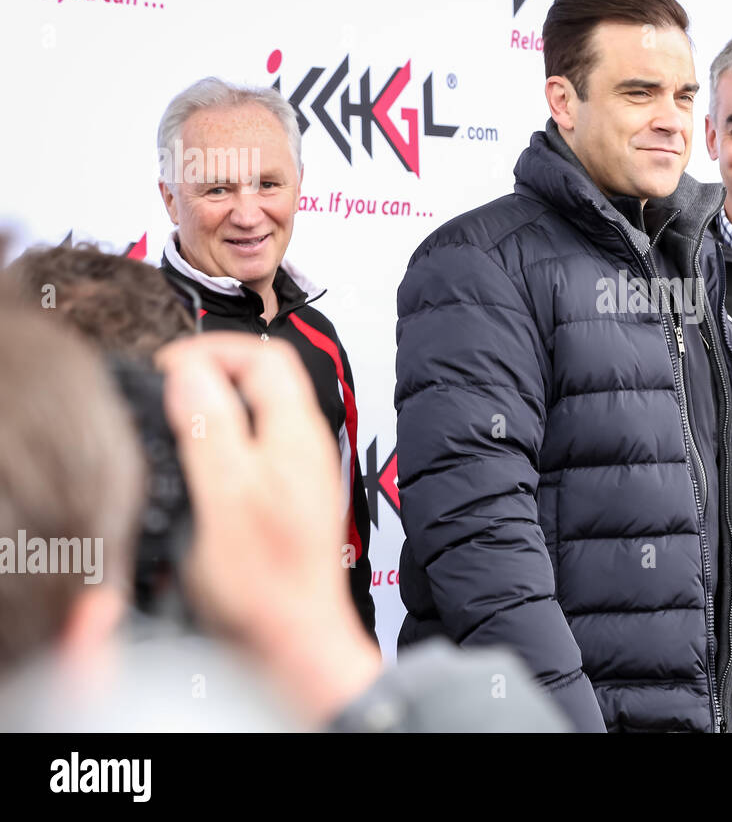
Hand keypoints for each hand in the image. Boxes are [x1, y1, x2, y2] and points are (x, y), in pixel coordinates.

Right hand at [155, 332, 380, 723]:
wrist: (296, 637)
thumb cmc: (266, 580)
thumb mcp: (225, 495)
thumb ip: (210, 428)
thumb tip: (191, 374)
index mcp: (296, 434)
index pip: (265, 356)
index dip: (214, 350)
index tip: (172, 367)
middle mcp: (306, 445)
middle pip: (265, 378)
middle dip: (214, 371)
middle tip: (169, 388)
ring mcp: (301, 470)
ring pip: (260, 411)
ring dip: (218, 404)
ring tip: (178, 418)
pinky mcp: (289, 496)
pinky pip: (257, 444)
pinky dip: (225, 437)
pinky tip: (201, 461)